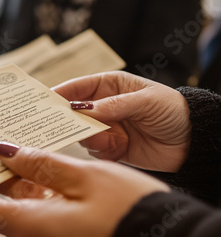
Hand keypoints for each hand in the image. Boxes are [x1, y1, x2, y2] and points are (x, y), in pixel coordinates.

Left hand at [0, 144, 169, 236]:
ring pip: (19, 203)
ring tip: (10, 141)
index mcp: (27, 226)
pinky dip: (36, 187)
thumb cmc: (129, 215)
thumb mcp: (84, 178)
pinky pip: (38, 210)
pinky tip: (39, 163)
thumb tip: (6, 151)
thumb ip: (40, 163)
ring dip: (15, 175)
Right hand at [52, 71, 190, 171]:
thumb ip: (113, 105)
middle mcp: (103, 106)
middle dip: (69, 120)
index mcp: (108, 86)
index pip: (76, 88)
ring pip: (82, 133)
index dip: (58, 94)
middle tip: (60, 127)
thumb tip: (82, 109)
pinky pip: (95, 150)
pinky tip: (119, 148)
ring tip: (109, 139)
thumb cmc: (172, 110)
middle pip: (73, 113)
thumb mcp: (146, 101)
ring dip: (91, 137)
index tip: (43, 103)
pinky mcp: (111, 148)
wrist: (192, 142)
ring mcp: (106, 127)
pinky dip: (103, 150)